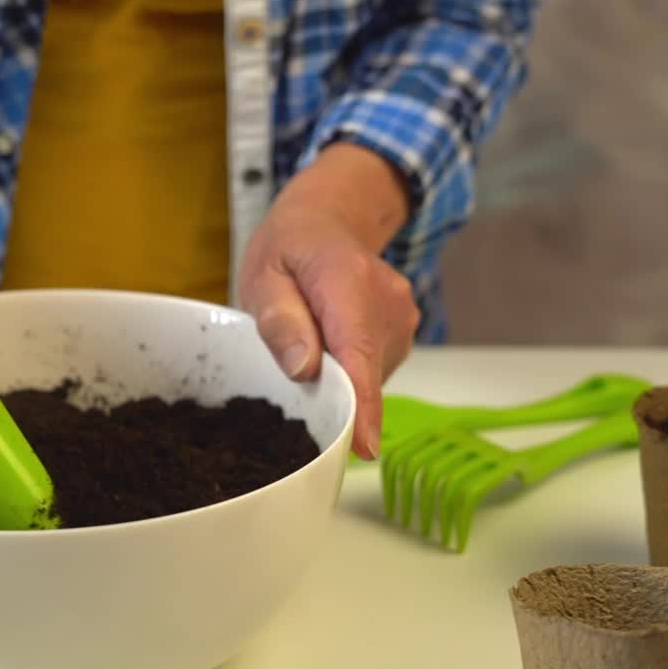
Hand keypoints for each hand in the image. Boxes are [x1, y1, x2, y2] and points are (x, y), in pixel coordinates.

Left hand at [237, 144, 419, 460]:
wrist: (327, 221)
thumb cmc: (288, 249)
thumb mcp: (263, 275)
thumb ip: (279, 319)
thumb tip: (303, 368)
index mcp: (348, 282)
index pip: (358, 354)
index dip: (361, 406)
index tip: (363, 448)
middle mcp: (388, 301)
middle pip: (362, 372)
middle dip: (329, 388)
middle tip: (290, 359)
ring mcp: (402, 318)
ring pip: (368, 374)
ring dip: (337, 374)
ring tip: (310, 337)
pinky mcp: (404, 332)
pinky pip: (373, 368)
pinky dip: (349, 367)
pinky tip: (330, 340)